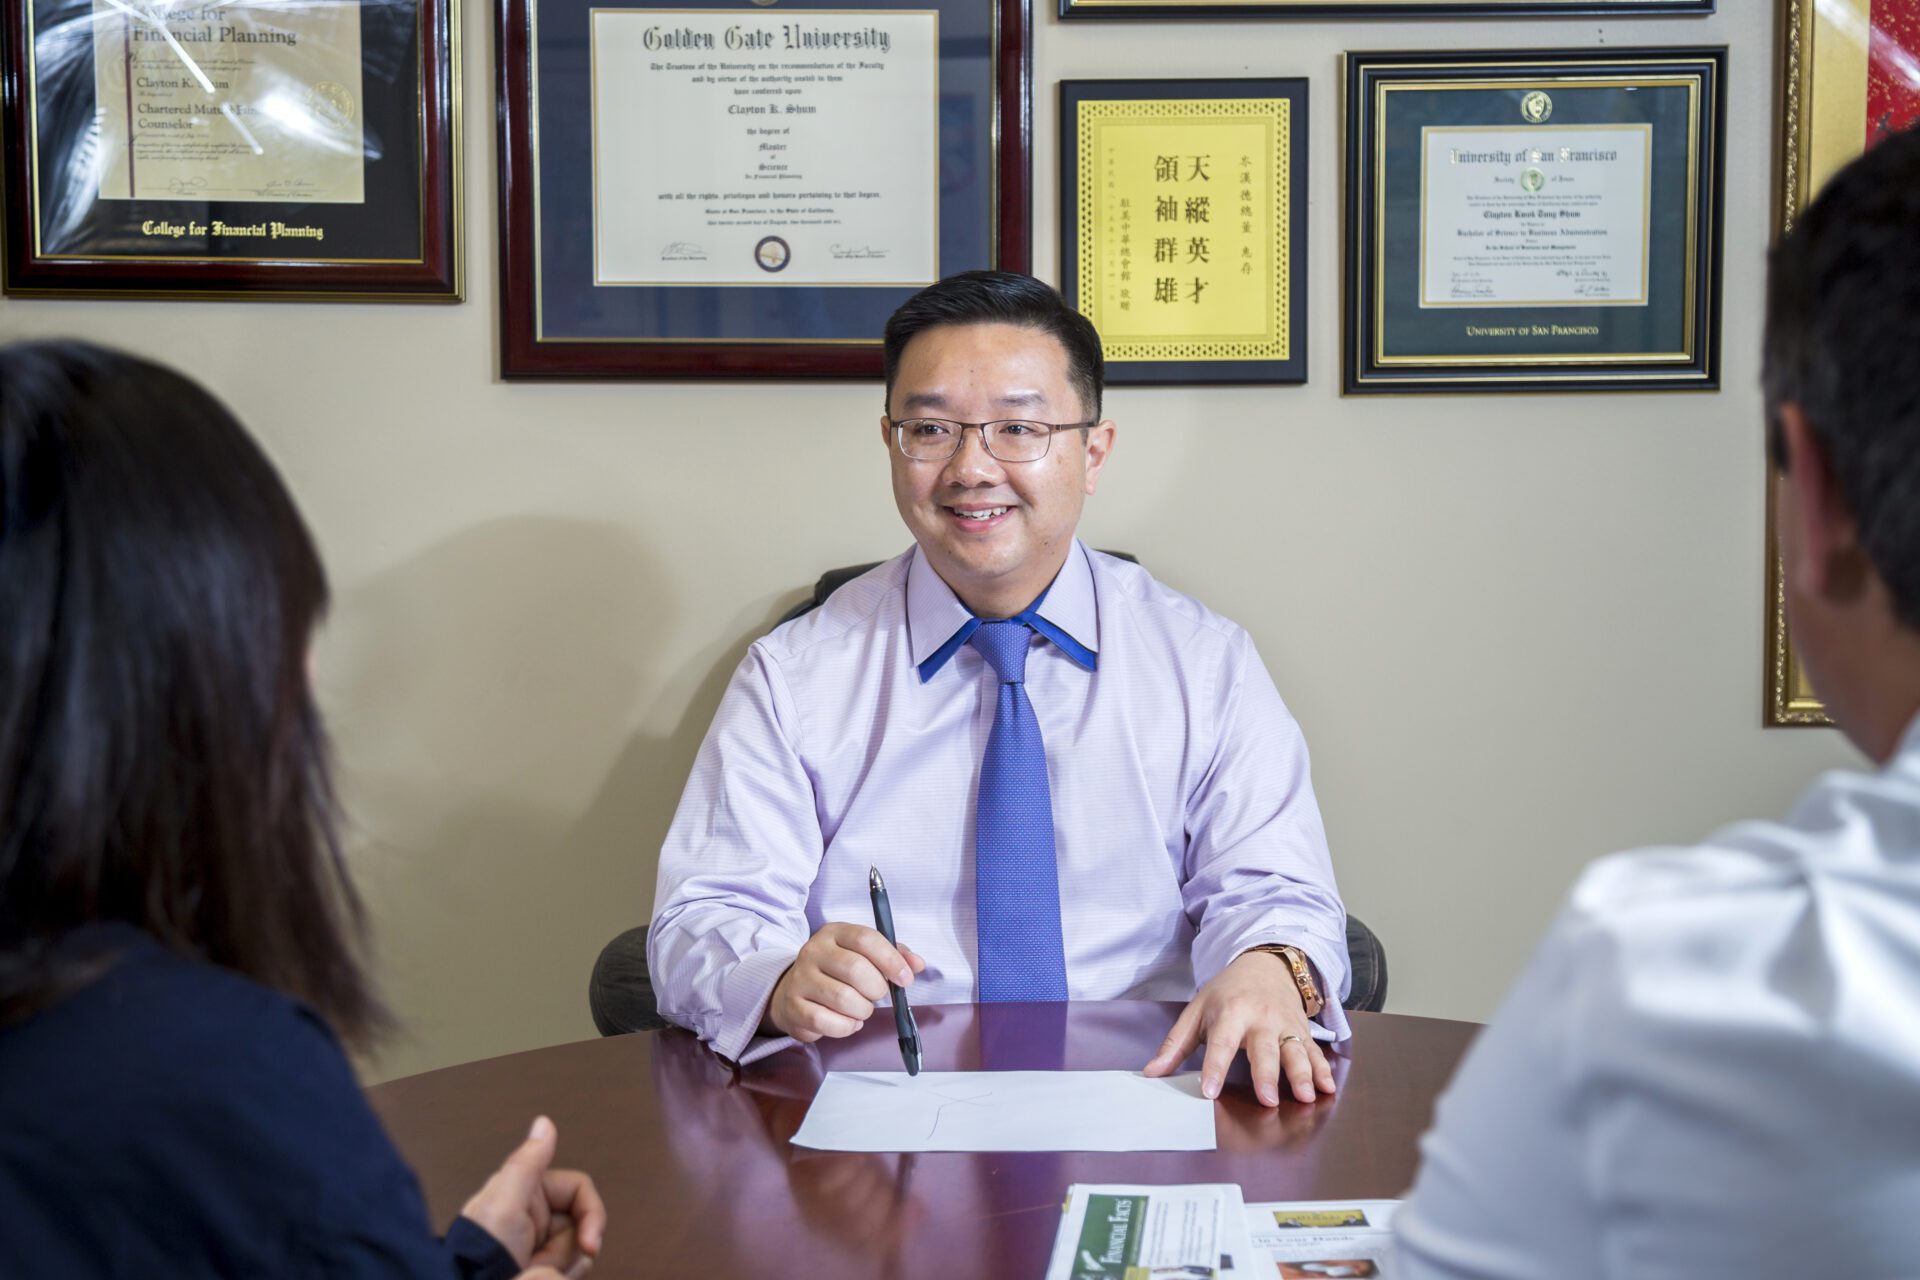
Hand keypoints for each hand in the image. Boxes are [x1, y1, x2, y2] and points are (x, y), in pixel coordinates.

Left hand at [461, 1116, 606, 1273]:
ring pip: (578, 1251)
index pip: (580, 1191)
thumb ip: (526, 1164)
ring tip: (534, 1270)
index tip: (590, 1244)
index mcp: (529, 1192)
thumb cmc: (482, 1251)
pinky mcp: (539, 1266)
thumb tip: (544, 1122)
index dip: (592, 1215)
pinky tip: (538, 1276)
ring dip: (565, 1265)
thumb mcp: (504, 1204)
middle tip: (546, 1263)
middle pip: (582, 1223)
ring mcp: (538, 1246)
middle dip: (573, 1247)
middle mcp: (536, 1216)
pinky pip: (568, 1269)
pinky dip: (561, 1275)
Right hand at [765, 922, 926, 1041]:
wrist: (793, 990)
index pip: (866, 939)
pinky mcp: (793, 1007)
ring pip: (843, 998)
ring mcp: (800, 978)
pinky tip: (848, 1021)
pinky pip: (827, 1022)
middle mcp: (813, 951)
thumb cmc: (837, 972)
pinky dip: (846, 1027)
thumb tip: (917, 964)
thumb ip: (894, 955)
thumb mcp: (864, 954)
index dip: (891, 959)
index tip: (905, 979)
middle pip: (855, 969)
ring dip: (863, 1010)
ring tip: (862, 1009)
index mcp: (834, 932)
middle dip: (877, 988)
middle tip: (878, 995)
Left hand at [1142, 951, 1336, 1106]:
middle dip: (1266, 1074)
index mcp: (1230, 1013)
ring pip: (1295, 1051)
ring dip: (1302, 1074)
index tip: (1209, 1092)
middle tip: (1267, 1099)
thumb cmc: (1226, 992)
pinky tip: (1327, 1087)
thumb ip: (1175, 1044)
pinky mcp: (1302, 1030)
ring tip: (1306, 1096)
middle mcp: (1260, 1018)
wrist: (1265, 964)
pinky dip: (1323, 1069)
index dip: (1214, 1067)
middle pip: (1263, 1049)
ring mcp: (1285, 1024)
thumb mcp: (1197, 1011)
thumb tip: (1151, 1072)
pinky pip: (1315, 1051)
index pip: (1220, 1043)